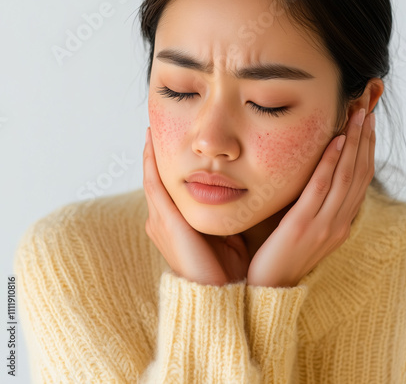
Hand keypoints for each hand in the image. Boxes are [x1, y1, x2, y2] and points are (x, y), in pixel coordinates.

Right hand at [142, 127, 249, 285]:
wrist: (219, 296)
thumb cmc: (225, 269)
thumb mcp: (224, 234)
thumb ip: (220, 215)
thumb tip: (234, 195)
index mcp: (173, 225)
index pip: (166, 188)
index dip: (165, 165)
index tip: (171, 142)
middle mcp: (160, 222)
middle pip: (155, 180)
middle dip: (154, 155)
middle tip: (156, 128)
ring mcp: (159, 222)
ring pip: (152, 179)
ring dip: (150, 155)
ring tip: (151, 131)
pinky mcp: (164, 221)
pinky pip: (154, 184)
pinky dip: (151, 164)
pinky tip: (151, 145)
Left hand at [246, 108, 375, 287]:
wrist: (269, 290)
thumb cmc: (284, 253)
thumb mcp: (308, 226)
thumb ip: (317, 203)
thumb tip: (319, 174)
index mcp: (342, 222)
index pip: (362, 178)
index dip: (368, 148)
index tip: (369, 121)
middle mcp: (340, 222)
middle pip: (360, 172)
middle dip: (366, 138)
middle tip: (369, 108)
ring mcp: (324, 225)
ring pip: (347, 176)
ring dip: (355, 143)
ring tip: (358, 115)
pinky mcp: (302, 226)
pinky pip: (320, 189)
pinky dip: (331, 163)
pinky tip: (336, 141)